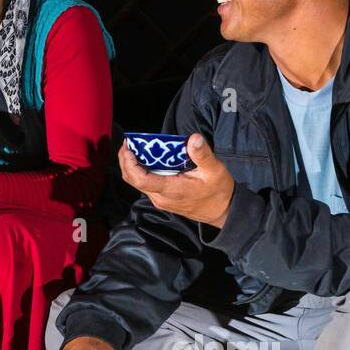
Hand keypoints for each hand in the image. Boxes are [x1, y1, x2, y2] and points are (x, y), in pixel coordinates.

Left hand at [119, 133, 234, 228]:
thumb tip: (193, 138)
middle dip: (126, 161)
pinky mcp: (163, 199)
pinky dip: (142, 171)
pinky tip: (147, 159)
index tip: (127, 147)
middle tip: (128, 143)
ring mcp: (161, 199)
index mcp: (170, 190)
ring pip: (138, 182)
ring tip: (135, 148)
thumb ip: (202, 155)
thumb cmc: (219, 192)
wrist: (223, 211)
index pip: (139, 179)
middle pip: (133, 180)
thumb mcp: (215, 170)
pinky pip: (146, 184)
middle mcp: (161, 197)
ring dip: (133, 166)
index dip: (129, 163)